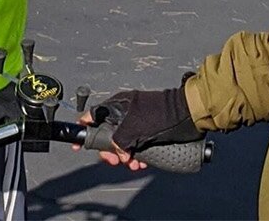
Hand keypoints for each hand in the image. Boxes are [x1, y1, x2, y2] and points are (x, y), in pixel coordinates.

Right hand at [78, 87, 199, 169]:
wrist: (189, 115)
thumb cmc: (162, 114)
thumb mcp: (133, 127)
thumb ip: (118, 140)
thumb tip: (118, 154)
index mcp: (118, 104)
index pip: (94, 115)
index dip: (85, 129)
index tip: (79, 143)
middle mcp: (125, 111)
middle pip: (107, 133)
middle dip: (108, 150)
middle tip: (113, 160)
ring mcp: (137, 122)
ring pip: (122, 142)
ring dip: (124, 155)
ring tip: (132, 164)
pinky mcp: (149, 131)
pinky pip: (136, 145)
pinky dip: (136, 155)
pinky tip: (141, 162)